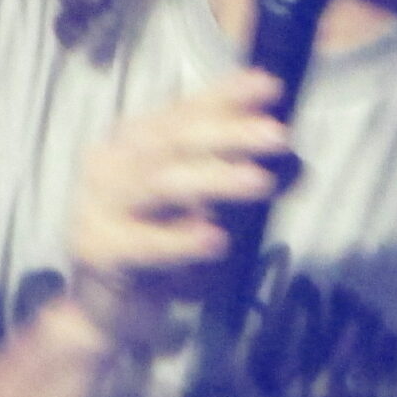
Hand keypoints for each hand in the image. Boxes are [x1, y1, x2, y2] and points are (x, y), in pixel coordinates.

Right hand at [64, 70, 293, 343]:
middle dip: (229, 134)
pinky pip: (144, 243)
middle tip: (279, 135)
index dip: (226, 96)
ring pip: (160, 184)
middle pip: (173, 140)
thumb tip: (298, 161)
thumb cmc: (164, 248)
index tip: (271, 86)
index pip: (184, 110)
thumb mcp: (208, 207)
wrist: (112, 310)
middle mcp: (111, 163)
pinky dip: (182, 240)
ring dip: (215, 180)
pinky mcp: (98, 251)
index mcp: (134, 140)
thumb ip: (241, 177)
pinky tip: (217, 239)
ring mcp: (97, 206)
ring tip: (262, 180)